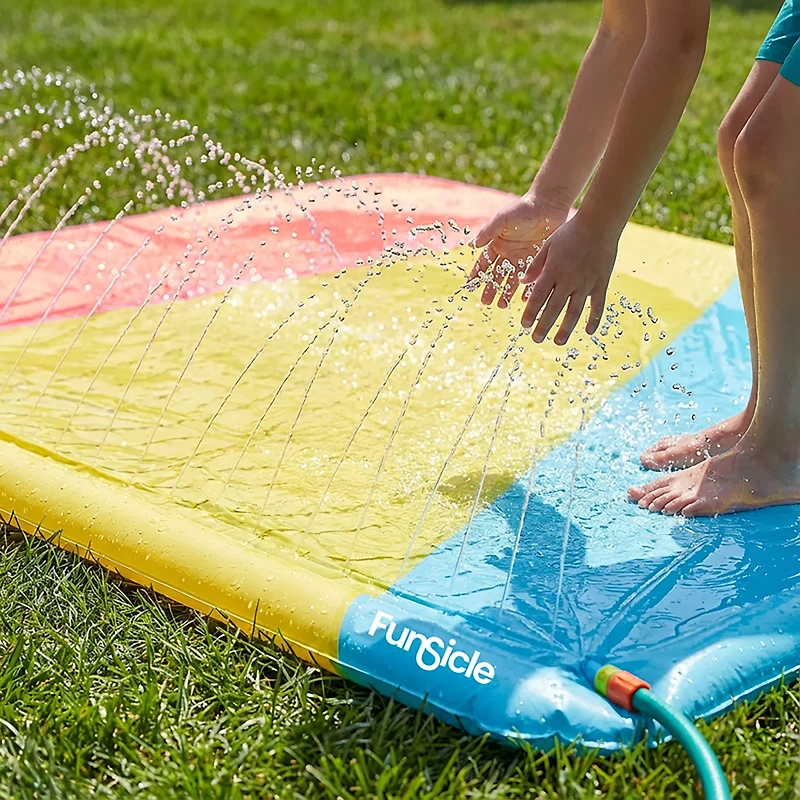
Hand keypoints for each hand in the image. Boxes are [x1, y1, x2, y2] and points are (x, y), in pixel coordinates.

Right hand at [470, 194, 569, 308]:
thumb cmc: (523, 209)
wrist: (548, 204)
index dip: (476, 275)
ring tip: (501, 305)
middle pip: (496, 275)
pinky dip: (528, 288)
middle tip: (486, 302)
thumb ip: (488, 232)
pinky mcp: (537, 261)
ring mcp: (523, 259)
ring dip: (506, 293)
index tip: (470, 287)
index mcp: (497, 244)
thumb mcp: (502, 219)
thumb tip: (472, 246)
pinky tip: (524, 299)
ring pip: (512, 280)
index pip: (483, 263)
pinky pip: (531, 278)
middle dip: (490, 289)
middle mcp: (508, 254)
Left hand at [519, 213, 617, 345]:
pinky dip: (594, 319)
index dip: (530, 312)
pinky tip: (588, 332)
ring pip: (574, 311)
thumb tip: (522, 283)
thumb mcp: (548, 245)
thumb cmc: (570, 232)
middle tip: (536, 339)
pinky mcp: (601, 283)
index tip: (524, 325)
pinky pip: (597, 305)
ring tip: (558, 341)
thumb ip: (535, 265)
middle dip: (543, 325)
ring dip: (566, 328)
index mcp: (552, 270)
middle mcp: (568, 279)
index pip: (537, 296)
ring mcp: (586, 282)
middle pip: (553, 308)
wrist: (599, 223)